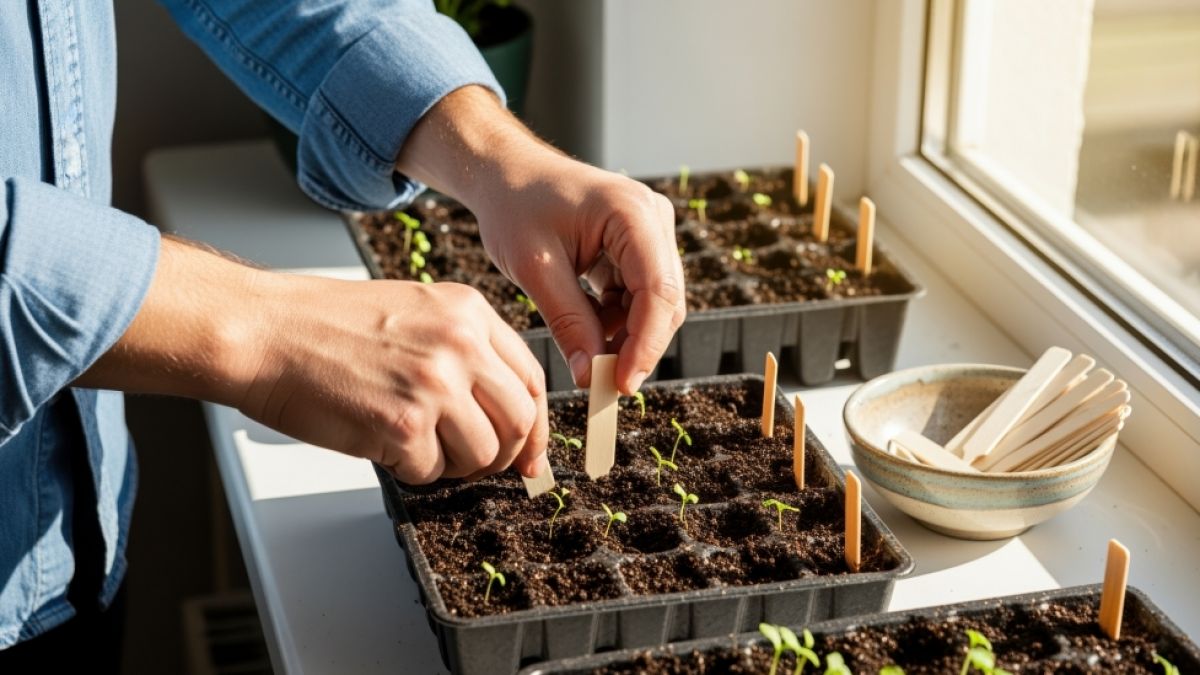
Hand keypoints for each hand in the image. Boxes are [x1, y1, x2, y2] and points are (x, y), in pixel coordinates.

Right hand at [241, 274, 548, 482]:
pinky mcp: (402, 425)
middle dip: (504, 455)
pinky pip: (431, 471)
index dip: (536, 425)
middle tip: (477, 463)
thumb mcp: (415, 310)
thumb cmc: (325, 324)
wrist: (263, 330)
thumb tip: (501, 405)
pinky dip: (410, 470)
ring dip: (454, 465)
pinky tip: (381, 443)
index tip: (530, 451)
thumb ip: (465, 349)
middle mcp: (460, 345)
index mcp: (468, 312)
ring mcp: (434, 385)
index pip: (532, 379)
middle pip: (520, 421)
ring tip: (416, 446)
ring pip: (483, 454)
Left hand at [396, 87, 685, 391]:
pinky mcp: (640, 245)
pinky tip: (586, 328)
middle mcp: (653, 218)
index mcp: (632, 213)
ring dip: (625, 335)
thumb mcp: (535, 268)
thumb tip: (589, 375)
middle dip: (637, 346)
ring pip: (655, 304)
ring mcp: (651, 231)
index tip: (621, 384)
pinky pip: (639, 295)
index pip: (657, 290)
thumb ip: (567, 321)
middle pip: (664, 300)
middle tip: (602, 386)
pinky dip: (616, 320)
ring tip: (585, 354)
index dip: (645, 344)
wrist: (505, 174)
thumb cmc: (515, 207)